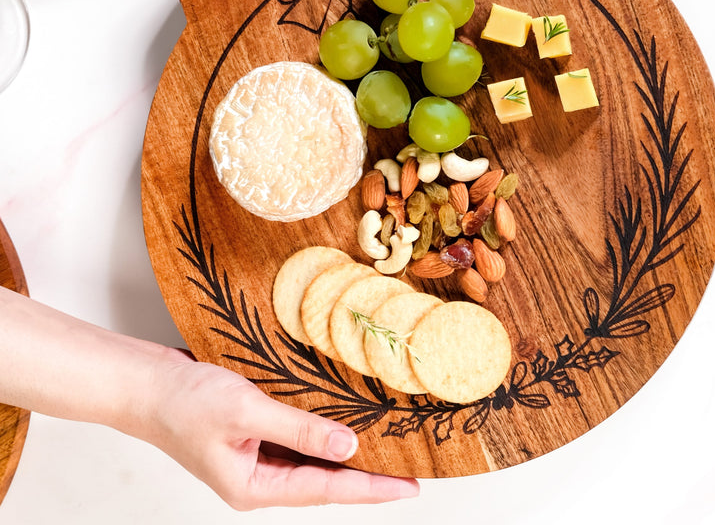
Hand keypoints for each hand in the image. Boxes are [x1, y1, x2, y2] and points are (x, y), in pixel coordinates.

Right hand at [142, 348, 418, 509]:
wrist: (143, 384)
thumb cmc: (183, 401)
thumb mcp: (247, 411)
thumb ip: (299, 429)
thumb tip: (348, 448)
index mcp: (253, 487)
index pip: (326, 490)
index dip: (372, 489)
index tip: (410, 489)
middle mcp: (257, 479)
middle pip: (323, 481)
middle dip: (366, 477)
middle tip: (409, 473)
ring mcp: (254, 457)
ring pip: (311, 461)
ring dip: (345, 455)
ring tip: (385, 451)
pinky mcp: (251, 435)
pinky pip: (295, 439)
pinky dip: (320, 433)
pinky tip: (340, 424)